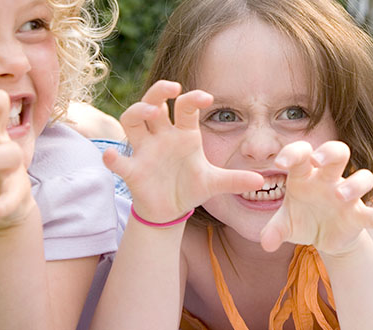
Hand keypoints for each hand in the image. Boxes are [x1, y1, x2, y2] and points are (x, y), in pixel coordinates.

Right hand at [102, 80, 263, 223]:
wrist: (170, 210)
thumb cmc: (190, 188)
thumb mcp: (214, 183)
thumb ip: (235, 180)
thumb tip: (261, 180)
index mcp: (184, 134)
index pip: (185, 107)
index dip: (193, 98)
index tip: (207, 98)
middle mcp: (162, 136)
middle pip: (153, 102)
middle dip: (159, 91)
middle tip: (171, 87)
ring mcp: (145, 150)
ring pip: (132, 121)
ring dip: (138, 111)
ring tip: (151, 111)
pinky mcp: (132, 170)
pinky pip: (119, 161)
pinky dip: (113, 159)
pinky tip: (111, 157)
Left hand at [259, 141, 372, 255]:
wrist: (323, 237)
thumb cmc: (302, 219)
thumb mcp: (284, 225)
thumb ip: (273, 231)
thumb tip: (265, 243)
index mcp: (306, 175)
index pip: (302, 153)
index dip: (292, 153)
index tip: (279, 164)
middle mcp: (329, 179)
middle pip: (337, 151)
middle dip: (329, 152)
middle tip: (317, 161)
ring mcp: (348, 195)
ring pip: (363, 176)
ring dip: (354, 184)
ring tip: (340, 197)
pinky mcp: (360, 214)